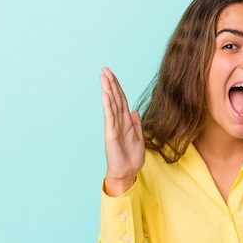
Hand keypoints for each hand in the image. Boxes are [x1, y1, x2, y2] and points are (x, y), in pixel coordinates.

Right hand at [101, 67, 144, 195]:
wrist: (127, 172)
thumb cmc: (131, 157)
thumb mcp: (139, 138)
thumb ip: (136, 124)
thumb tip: (135, 111)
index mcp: (126, 122)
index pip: (122, 100)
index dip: (118, 87)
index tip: (112, 75)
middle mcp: (119, 122)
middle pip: (115, 99)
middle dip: (111, 84)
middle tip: (105, 69)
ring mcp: (114, 127)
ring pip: (111, 105)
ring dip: (108, 90)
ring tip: (103, 77)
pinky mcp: (111, 134)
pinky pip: (110, 117)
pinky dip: (108, 105)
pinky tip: (105, 94)